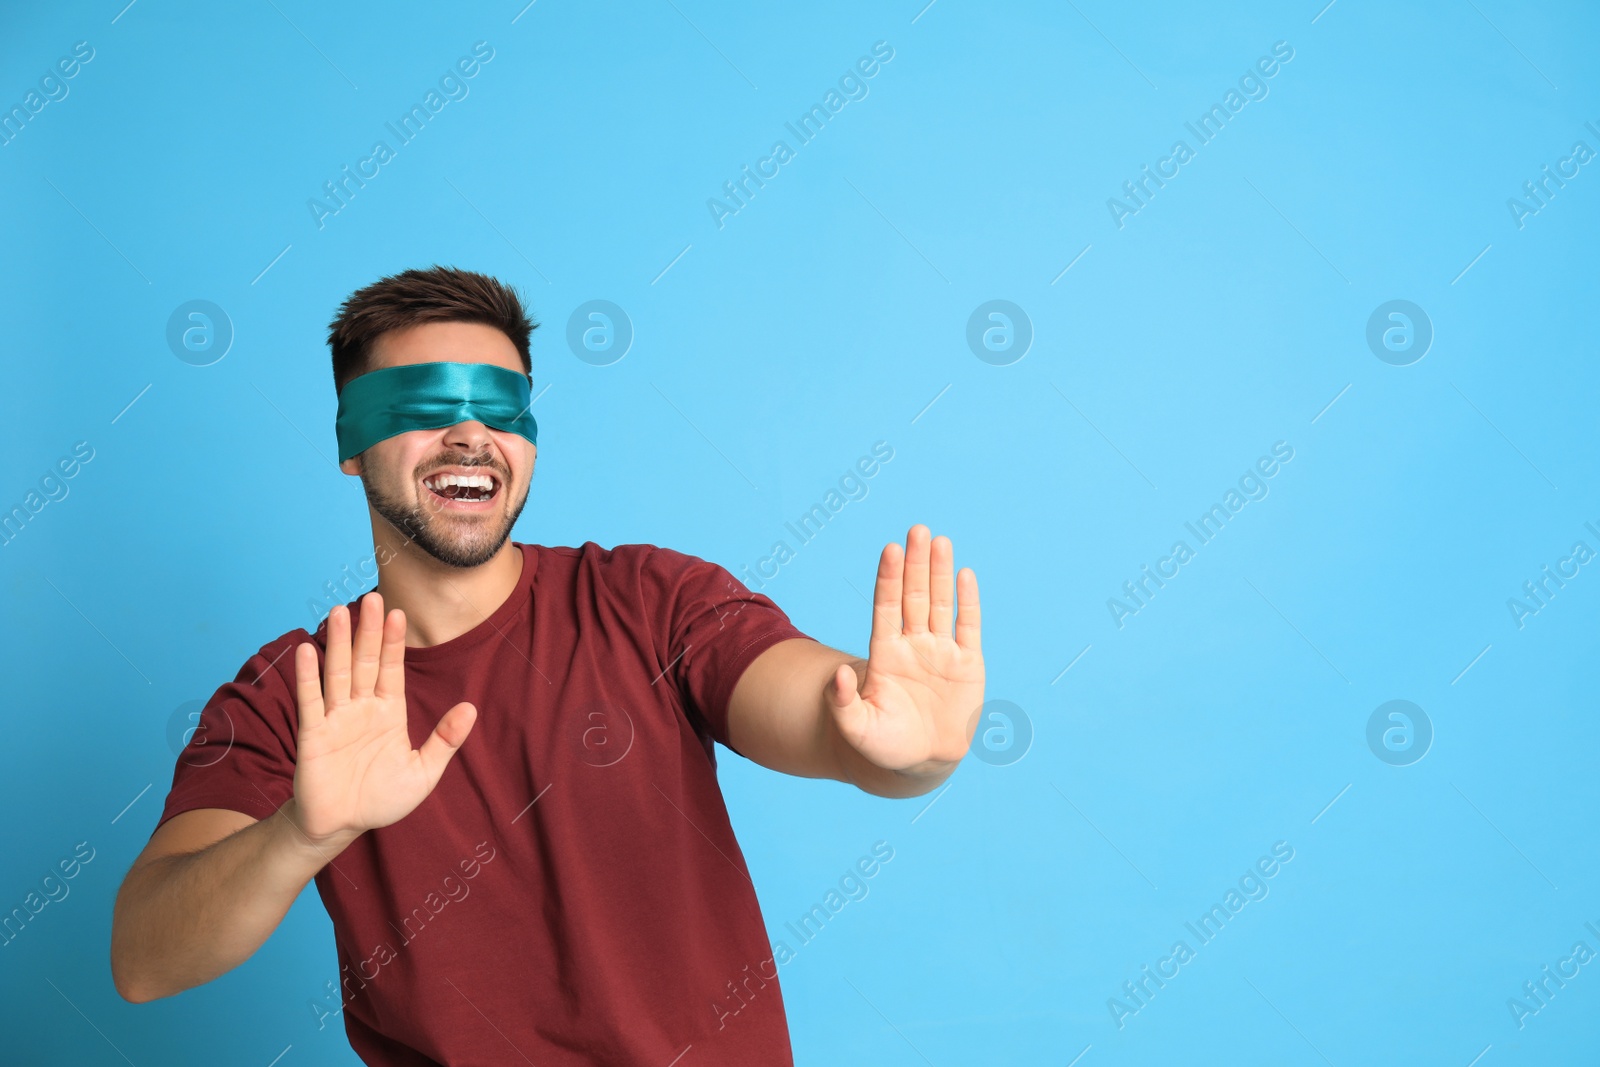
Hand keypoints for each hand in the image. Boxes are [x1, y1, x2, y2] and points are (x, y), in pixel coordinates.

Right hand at [290, 592, 476, 846]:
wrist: (342, 826)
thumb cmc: (382, 799)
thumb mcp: (423, 772)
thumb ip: (445, 740)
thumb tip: (471, 708)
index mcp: (389, 712)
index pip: (392, 669)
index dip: (394, 642)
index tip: (397, 612)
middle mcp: (361, 708)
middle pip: (365, 662)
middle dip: (368, 632)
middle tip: (372, 597)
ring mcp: (336, 719)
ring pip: (337, 673)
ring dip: (337, 643)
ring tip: (338, 612)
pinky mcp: (313, 735)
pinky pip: (310, 702)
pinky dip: (307, 677)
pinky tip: (306, 651)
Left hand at [827, 524, 984, 776]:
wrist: (918, 764)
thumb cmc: (882, 746)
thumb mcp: (856, 728)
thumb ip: (842, 703)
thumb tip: (837, 675)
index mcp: (885, 655)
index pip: (887, 608)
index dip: (889, 579)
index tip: (890, 550)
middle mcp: (913, 645)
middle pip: (914, 597)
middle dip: (916, 564)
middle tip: (917, 530)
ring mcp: (941, 652)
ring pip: (940, 604)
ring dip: (941, 573)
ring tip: (940, 540)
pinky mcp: (968, 665)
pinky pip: (968, 627)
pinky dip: (968, 602)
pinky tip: (965, 575)